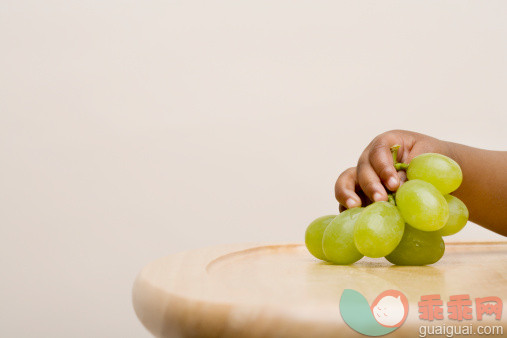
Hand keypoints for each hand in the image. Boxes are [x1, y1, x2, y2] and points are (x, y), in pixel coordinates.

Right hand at [335, 130, 450, 209]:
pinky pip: (347, 201)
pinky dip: (347, 209)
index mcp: (386, 143)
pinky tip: (353, 219)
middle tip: (381, 200)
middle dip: (370, 185)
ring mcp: (362, 177)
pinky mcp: (360, 194)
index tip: (394, 184)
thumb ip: (413, 170)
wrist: (435, 171)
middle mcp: (370, 159)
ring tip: (354, 207)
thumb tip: (398, 188)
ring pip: (346, 182)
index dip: (383, 168)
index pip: (379, 152)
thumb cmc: (433, 158)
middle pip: (362, 168)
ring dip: (347, 194)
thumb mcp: (428, 157)